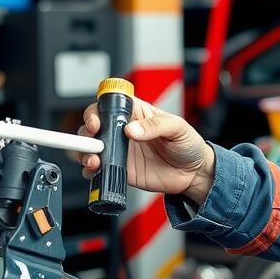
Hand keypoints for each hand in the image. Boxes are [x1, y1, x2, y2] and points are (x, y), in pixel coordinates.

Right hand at [75, 97, 214, 206]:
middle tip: (93, 142)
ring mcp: (121, 151)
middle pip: (93, 127)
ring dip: (85, 153)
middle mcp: (123, 130)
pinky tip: (95, 171)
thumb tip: (132, 129)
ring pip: (92, 148)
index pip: (108, 105)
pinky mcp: (122, 170)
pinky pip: (101, 170)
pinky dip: (92, 171)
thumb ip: (155, 126)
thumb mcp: (177, 127)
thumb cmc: (188, 144)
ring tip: (94, 160)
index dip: (97, 111)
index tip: (97, 122)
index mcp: (135, 113)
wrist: (194, 173)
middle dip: (86, 133)